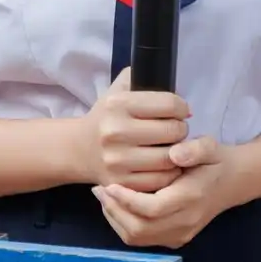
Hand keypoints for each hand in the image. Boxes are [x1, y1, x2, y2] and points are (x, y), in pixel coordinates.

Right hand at [80, 71, 189, 193]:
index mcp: (118, 104)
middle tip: (177, 130)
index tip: (180, 111)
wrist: (79, 149)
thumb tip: (179, 95)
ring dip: (178, 152)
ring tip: (173, 147)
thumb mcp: (118, 89)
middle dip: (181, 129)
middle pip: (172, 132)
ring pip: (168, 158)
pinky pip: (160, 180)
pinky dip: (169, 172)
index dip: (181, 107)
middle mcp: (116, 132)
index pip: (169, 104)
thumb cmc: (107, 117)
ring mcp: (117, 160)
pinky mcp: (121, 182)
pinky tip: (165, 164)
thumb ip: (142, 78)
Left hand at [95, 138, 241, 248]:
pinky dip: (123, 225)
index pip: (152, 209)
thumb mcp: (210, 146)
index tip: (109, 184)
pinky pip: (141, 239)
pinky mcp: (174, 239)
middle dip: (115, 210)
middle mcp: (186, 222)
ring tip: (104, 196)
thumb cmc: (215, 161)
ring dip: (115, 219)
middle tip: (100, 189)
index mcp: (192, 198)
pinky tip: (117, 205)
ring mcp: (180, 235)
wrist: (232, 182)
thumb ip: (195, 148)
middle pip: (140, 229)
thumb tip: (175, 154)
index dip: (126, 200)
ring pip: (137, 237)